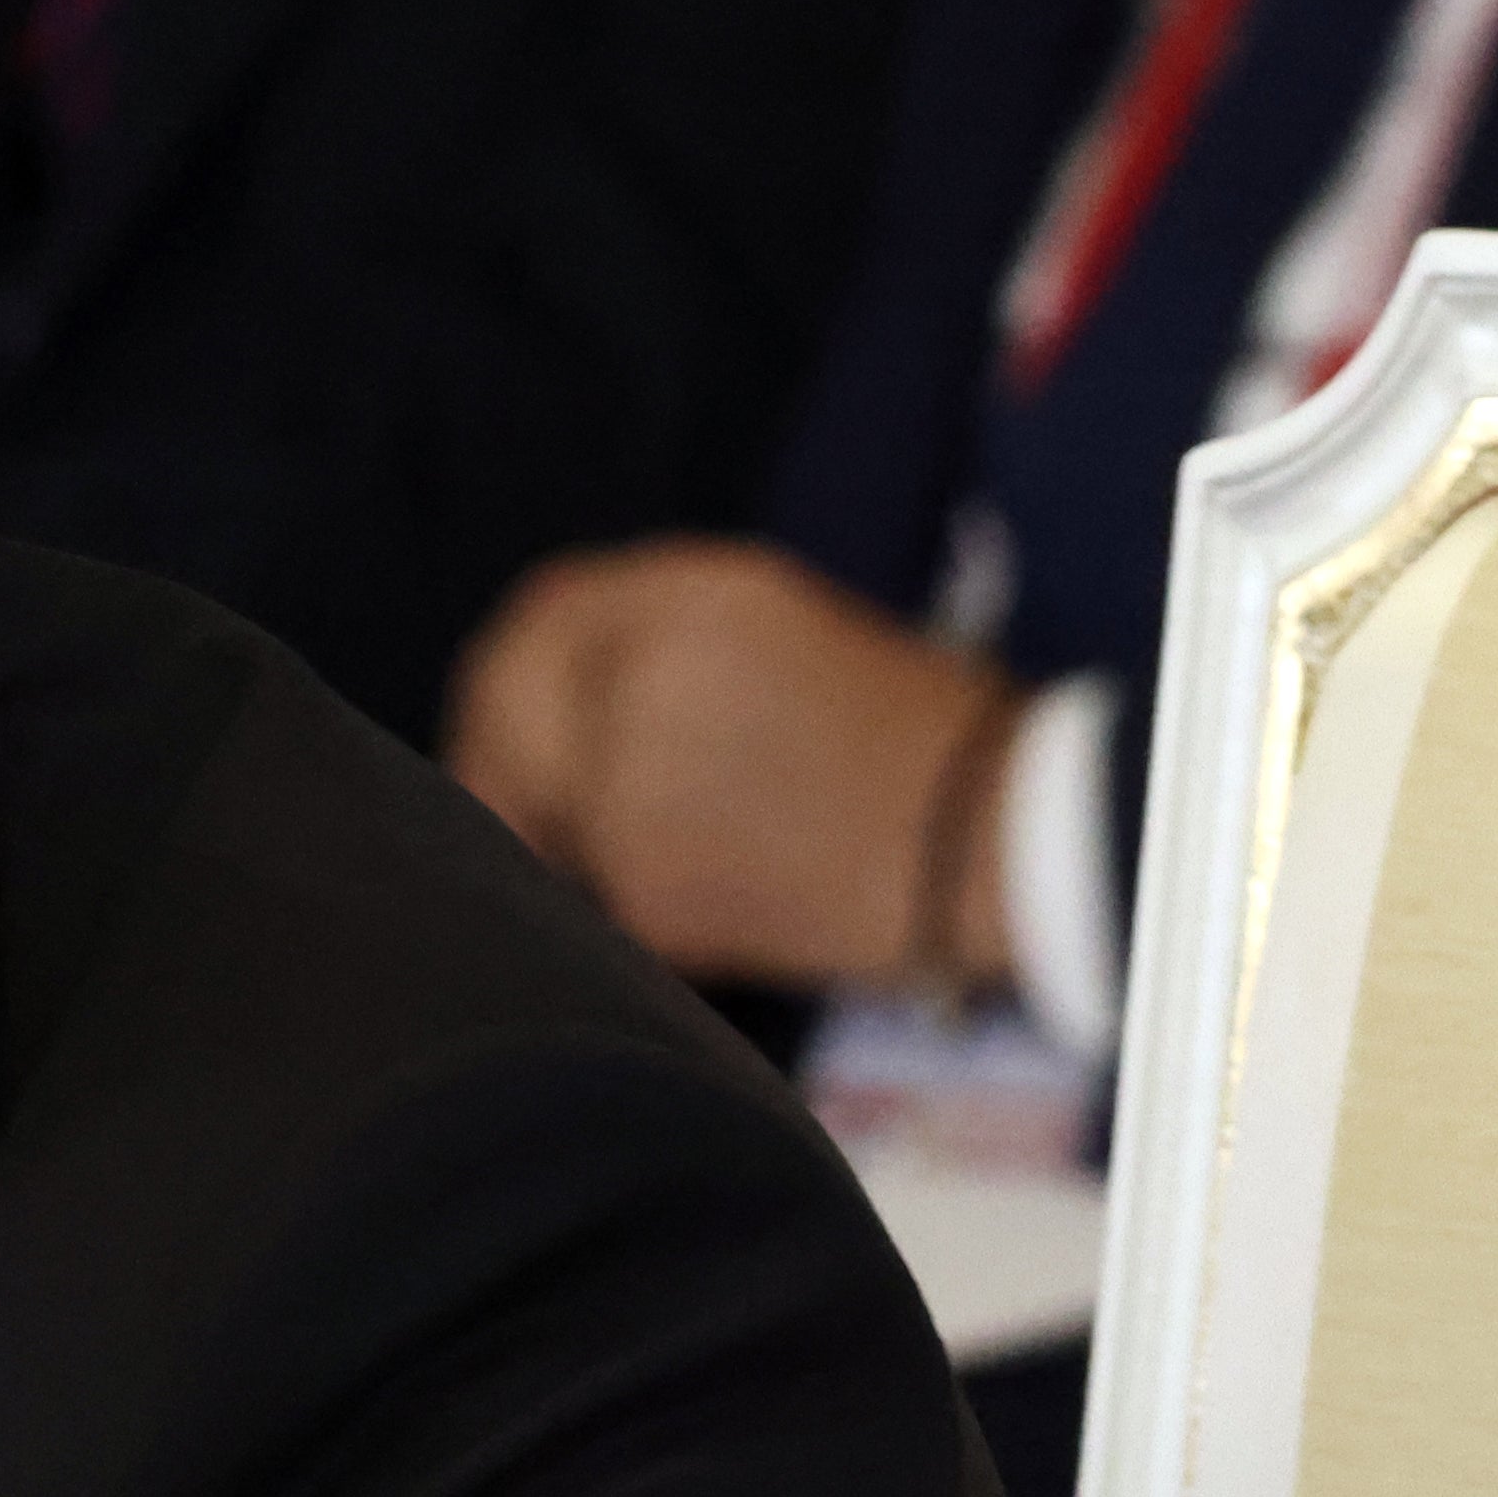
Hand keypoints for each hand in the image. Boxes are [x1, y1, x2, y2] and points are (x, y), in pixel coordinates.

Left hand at [446, 539, 1017, 992]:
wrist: (996, 843)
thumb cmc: (909, 745)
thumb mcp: (786, 635)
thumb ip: (658, 646)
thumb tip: (533, 701)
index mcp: (695, 595)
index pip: (542, 619)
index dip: (515, 678)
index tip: (507, 722)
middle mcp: (644, 669)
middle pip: (502, 709)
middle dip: (501, 759)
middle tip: (526, 806)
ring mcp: (631, 776)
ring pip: (532, 809)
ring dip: (565, 837)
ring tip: (689, 848)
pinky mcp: (641, 878)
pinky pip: (585, 890)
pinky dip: (623, 901)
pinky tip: (715, 892)